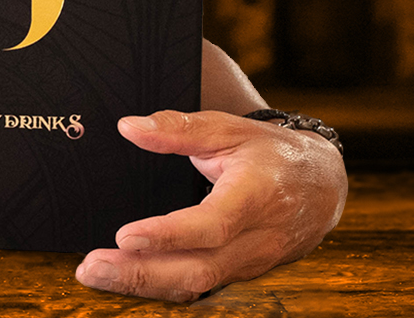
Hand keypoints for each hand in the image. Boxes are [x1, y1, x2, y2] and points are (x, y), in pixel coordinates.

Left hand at [75, 110, 347, 301]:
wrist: (322, 187)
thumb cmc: (271, 154)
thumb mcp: (230, 129)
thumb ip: (180, 128)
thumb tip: (129, 128)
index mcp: (256, 196)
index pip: (213, 225)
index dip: (170, 235)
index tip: (125, 236)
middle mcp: (256, 239)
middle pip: (199, 268)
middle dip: (141, 273)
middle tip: (91, 267)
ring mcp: (250, 263)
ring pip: (196, 284)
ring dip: (142, 285)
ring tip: (95, 275)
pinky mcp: (240, 273)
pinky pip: (198, 286)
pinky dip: (159, 287)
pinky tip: (123, 279)